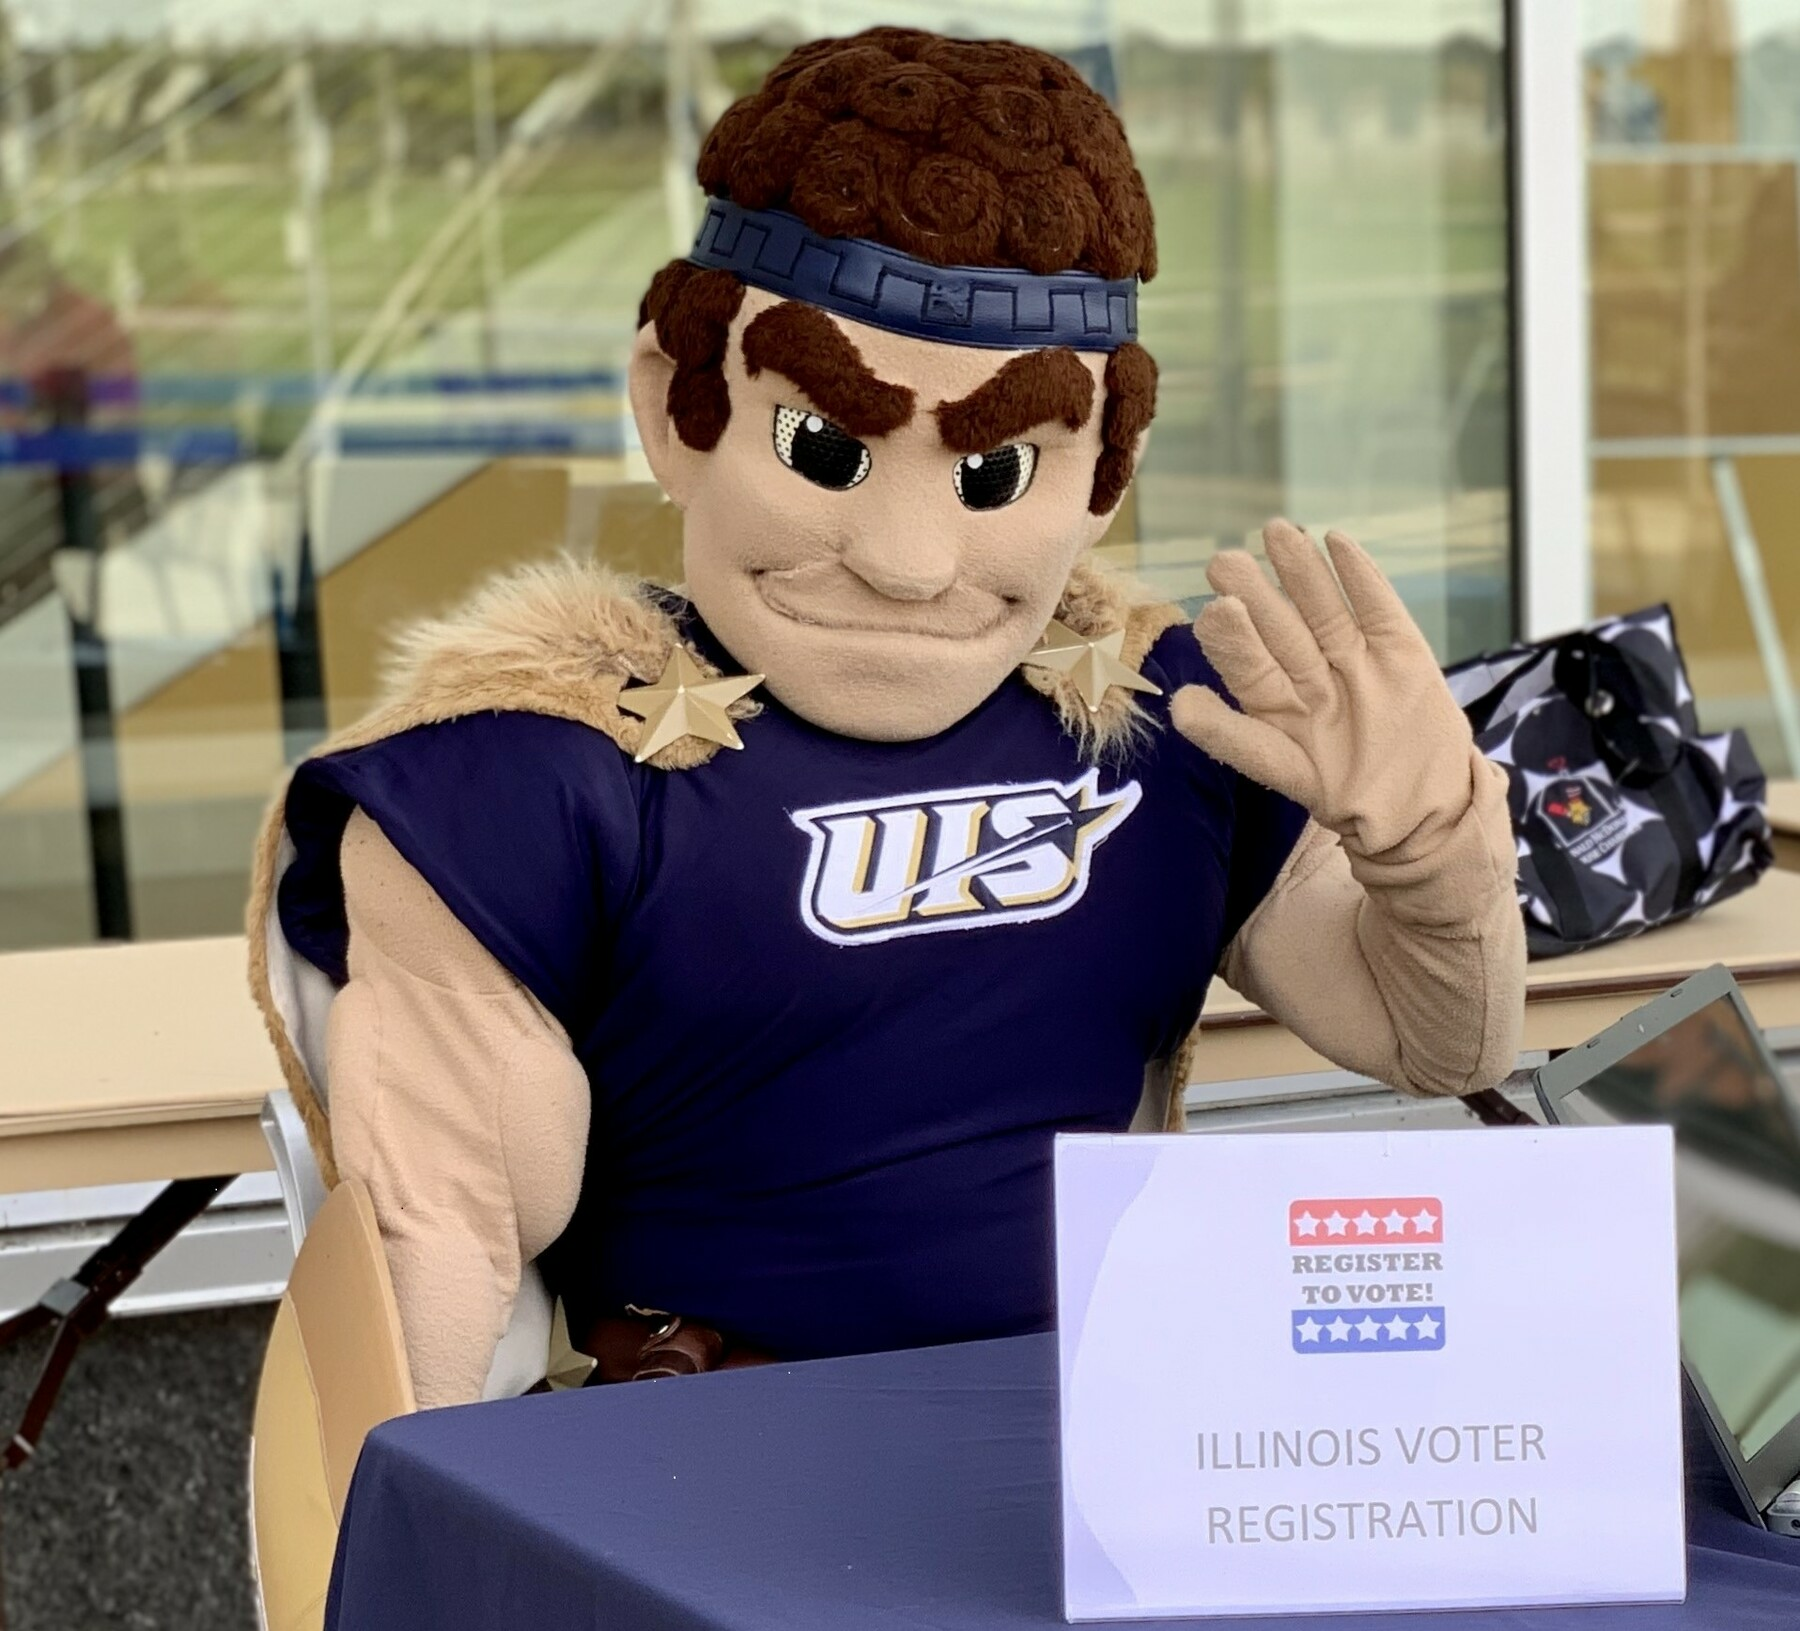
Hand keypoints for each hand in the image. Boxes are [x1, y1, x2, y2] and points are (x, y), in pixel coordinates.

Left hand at [1170, 519, 1477, 859]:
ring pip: (1323, 610)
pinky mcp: (1400, 653)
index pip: (1248, 665)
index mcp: (1275, 706)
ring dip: (1302, 572)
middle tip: (1226, 559)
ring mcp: (1354, 662)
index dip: (1232, 639)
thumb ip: (1234, 738)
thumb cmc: (1345, 798)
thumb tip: (1177, 706)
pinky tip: (1338, 541)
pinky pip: (1378, 609)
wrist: (1423, 813)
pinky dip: (1362, 577)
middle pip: (1280, 629)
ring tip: (1278, 532)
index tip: (1215, 609)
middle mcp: (1309, 677)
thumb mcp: (1283, 771)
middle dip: (1256, 593)